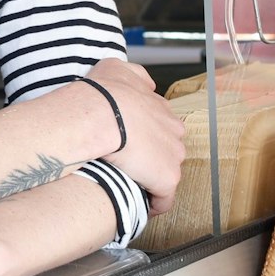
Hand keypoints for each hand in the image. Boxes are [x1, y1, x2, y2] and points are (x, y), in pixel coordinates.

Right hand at [83, 59, 186, 215]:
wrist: (101, 114)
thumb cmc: (103, 94)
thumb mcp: (118, 69)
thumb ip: (136, 75)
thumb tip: (147, 84)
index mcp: (162, 110)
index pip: (161, 128)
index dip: (146, 139)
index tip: (132, 146)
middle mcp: (173, 131)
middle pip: (167, 151)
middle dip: (152, 159)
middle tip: (128, 167)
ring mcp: (173, 156)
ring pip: (165, 174)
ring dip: (151, 181)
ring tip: (130, 187)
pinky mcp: (167, 178)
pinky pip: (164, 199)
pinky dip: (154, 204)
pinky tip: (139, 206)